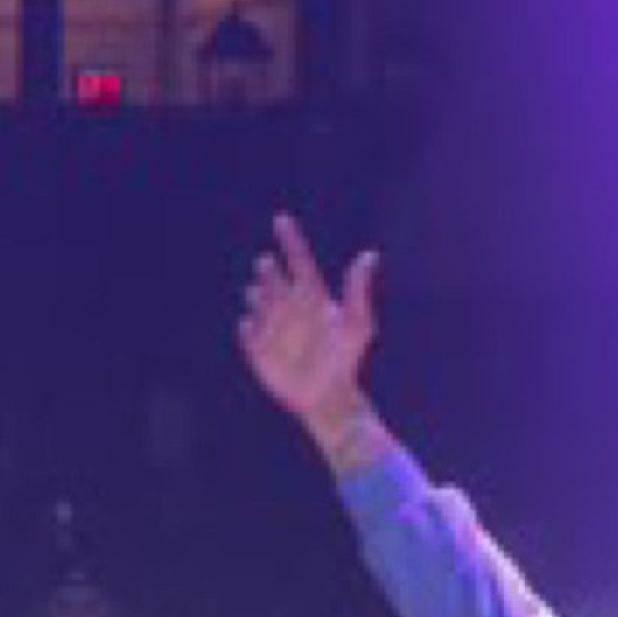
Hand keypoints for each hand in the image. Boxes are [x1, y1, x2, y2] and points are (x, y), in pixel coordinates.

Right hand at [238, 215, 382, 455]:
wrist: (328, 397)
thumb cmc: (347, 360)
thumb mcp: (358, 324)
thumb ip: (357, 290)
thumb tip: (369, 256)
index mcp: (312, 297)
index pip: (299, 262)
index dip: (290, 241)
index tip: (281, 220)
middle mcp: (290, 309)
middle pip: (276, 281)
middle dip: (271, 272)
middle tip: (268, 264)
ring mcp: (273, 329)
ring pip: (259, 303)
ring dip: (258, 295)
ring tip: (258, 290)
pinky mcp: (259, 352)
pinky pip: (249, 335)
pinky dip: (249, 330)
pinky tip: (250, 324)